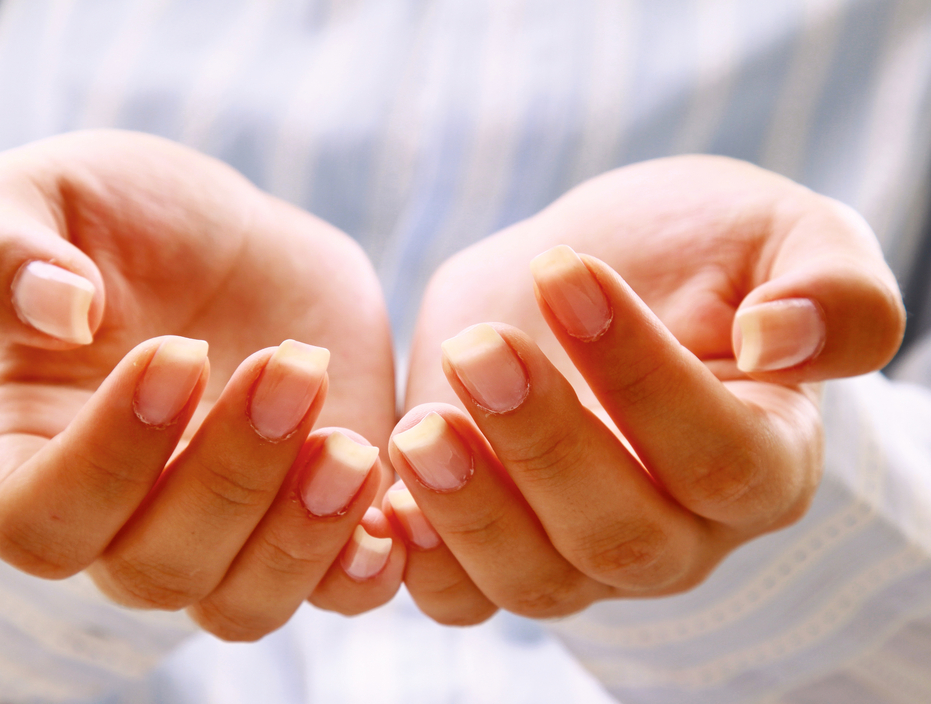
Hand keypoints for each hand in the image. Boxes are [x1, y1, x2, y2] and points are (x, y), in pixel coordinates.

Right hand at [0, 130, 403, 639]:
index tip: (178, 353)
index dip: (108, 458)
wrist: (236, 243)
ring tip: (351, 444)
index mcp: (31, 456)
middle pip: (159, 568)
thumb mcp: (44, 192)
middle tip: (294, 364)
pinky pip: (334, 592)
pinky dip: (363, 567)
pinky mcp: (312, 522)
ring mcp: (223, 535)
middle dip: (233, 474)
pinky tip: (391, 494)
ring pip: (245, 602)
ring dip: (303, 534)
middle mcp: (123, 521)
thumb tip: (52, 313)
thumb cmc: (125, 218)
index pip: (42, 523)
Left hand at [385, 155, 904, 623]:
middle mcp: (679, 531)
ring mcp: (582, 552)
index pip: (719, 457)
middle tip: (479, 351)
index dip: (643, 378)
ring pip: (536, 582)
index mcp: (764, 460)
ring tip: (418, 429)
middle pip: (621, 537)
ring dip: (470, 514)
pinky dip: (421, 559)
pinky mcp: (497, 547)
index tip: (568, 275)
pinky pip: (462, 596)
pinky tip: (386, 485)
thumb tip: (784, 345)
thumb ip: (831, 287)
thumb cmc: (690, 249)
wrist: (579, 272)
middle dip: (543, 446)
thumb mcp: (779, 233)